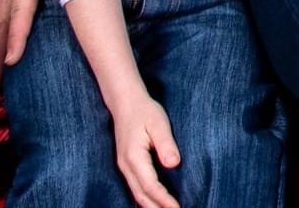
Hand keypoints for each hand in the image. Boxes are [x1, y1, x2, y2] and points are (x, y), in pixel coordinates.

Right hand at [108, 92, 181, 207]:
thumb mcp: (158, 123)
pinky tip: (154, 202)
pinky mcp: (126, 165)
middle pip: (141, 196)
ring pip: (136, 194)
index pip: (150, 186)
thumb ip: (166, 144)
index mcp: (134, 157)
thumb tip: (174, 164)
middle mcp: (126, 166)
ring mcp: (124, 166)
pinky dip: (145, 198)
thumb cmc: (144, 111)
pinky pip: (135, 187)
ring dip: (151, 206)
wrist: (125, 102)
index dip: (164, 200)